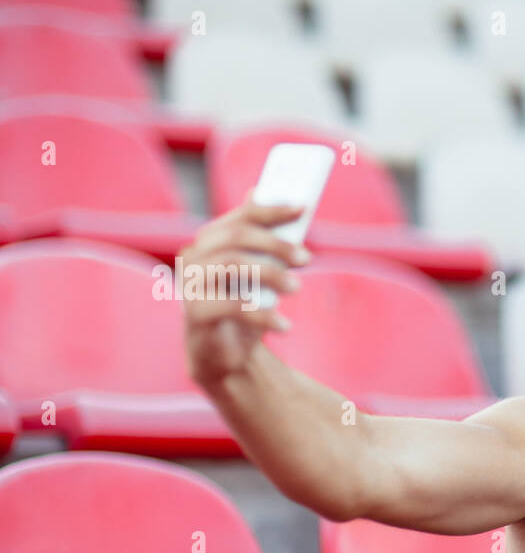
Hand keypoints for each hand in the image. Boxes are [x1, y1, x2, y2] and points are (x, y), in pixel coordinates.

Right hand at [179, 193, 309, 385]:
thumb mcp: (258, 272)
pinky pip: (232, 307)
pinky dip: (264, 315)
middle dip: (275, 244)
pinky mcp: (195, 313)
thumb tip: (272, 198)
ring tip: (296, 288)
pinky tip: (284, 325)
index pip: (240, 218)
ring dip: (272, 274)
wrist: (224, 355)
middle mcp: (193, 257)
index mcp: (208, 242)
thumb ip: (263, 242)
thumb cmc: (243, 307)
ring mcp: (190, 284)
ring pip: (232, 265)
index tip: (302, 209)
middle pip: (235, 237)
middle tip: (306, 258)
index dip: (271, 211)